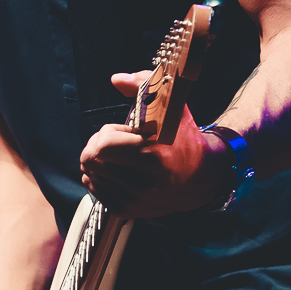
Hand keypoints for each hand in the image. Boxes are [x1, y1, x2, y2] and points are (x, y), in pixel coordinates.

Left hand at [78, 71, 232, 216]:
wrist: (200, 177)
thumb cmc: (183, 138)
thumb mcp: (171, 107)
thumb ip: (143, 86)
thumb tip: (116, 79)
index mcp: (153, 158)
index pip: (103, 146)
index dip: (106, 133)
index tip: (121, 130)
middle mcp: (142, 185)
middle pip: (91, 160)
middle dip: (98, 143)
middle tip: (117, 139)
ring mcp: (133, 201)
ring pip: (89, 173)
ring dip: (99, 159)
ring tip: (120, 155)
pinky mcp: (125, 210)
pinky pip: (93, 187)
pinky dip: (98, 174)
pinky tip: (117, 168)